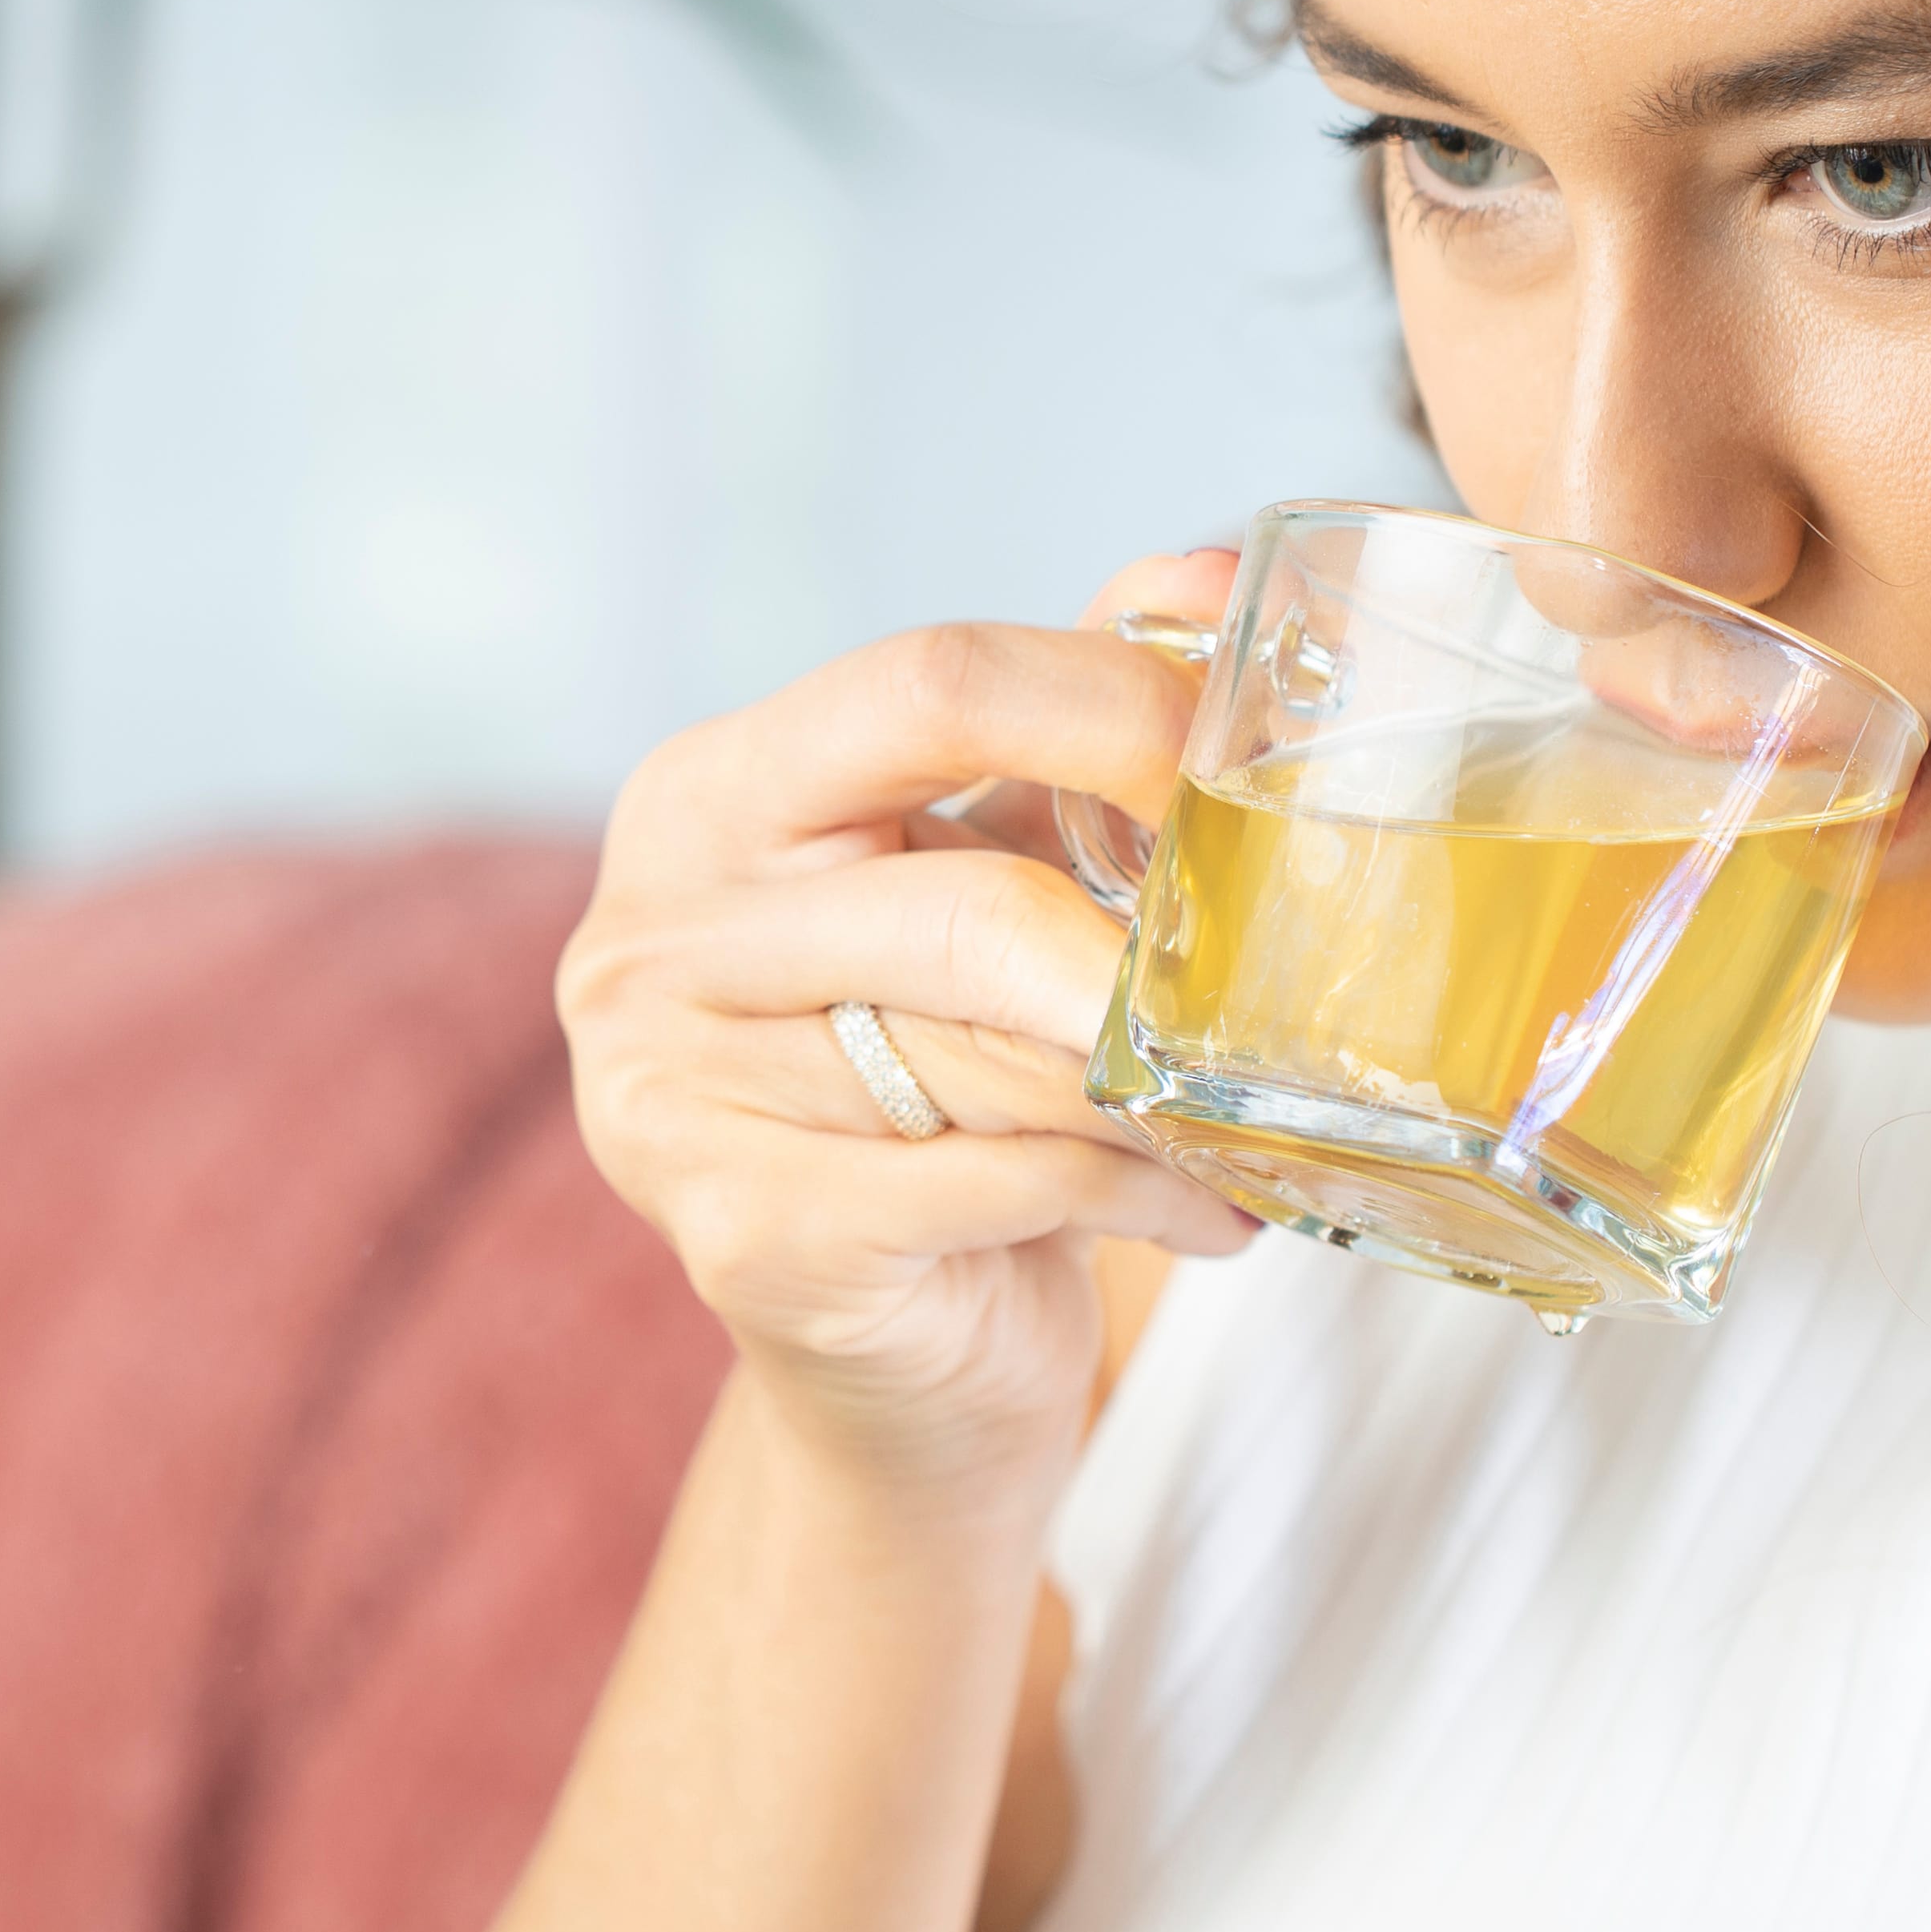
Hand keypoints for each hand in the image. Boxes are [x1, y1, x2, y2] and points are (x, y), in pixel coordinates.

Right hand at [558, 558, 1256, 1491]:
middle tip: (1280, 982)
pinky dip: (1141, 1192)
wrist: (891, 1352)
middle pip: (966, 899)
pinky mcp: (742, 1236)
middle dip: (1151, 951)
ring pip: (997, 1060)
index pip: (923, 683)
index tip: (1240, 770)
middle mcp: (650, 935)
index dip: (1111, 710)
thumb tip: (1208, 580)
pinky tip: (1203, 1207)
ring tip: (1257, 1113)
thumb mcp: (993, 872)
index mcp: (706, 798)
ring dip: (1163, 1095)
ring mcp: (670, 1091)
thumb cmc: (945, 1090)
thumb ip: (1070, 726)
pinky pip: (1003, 1183)